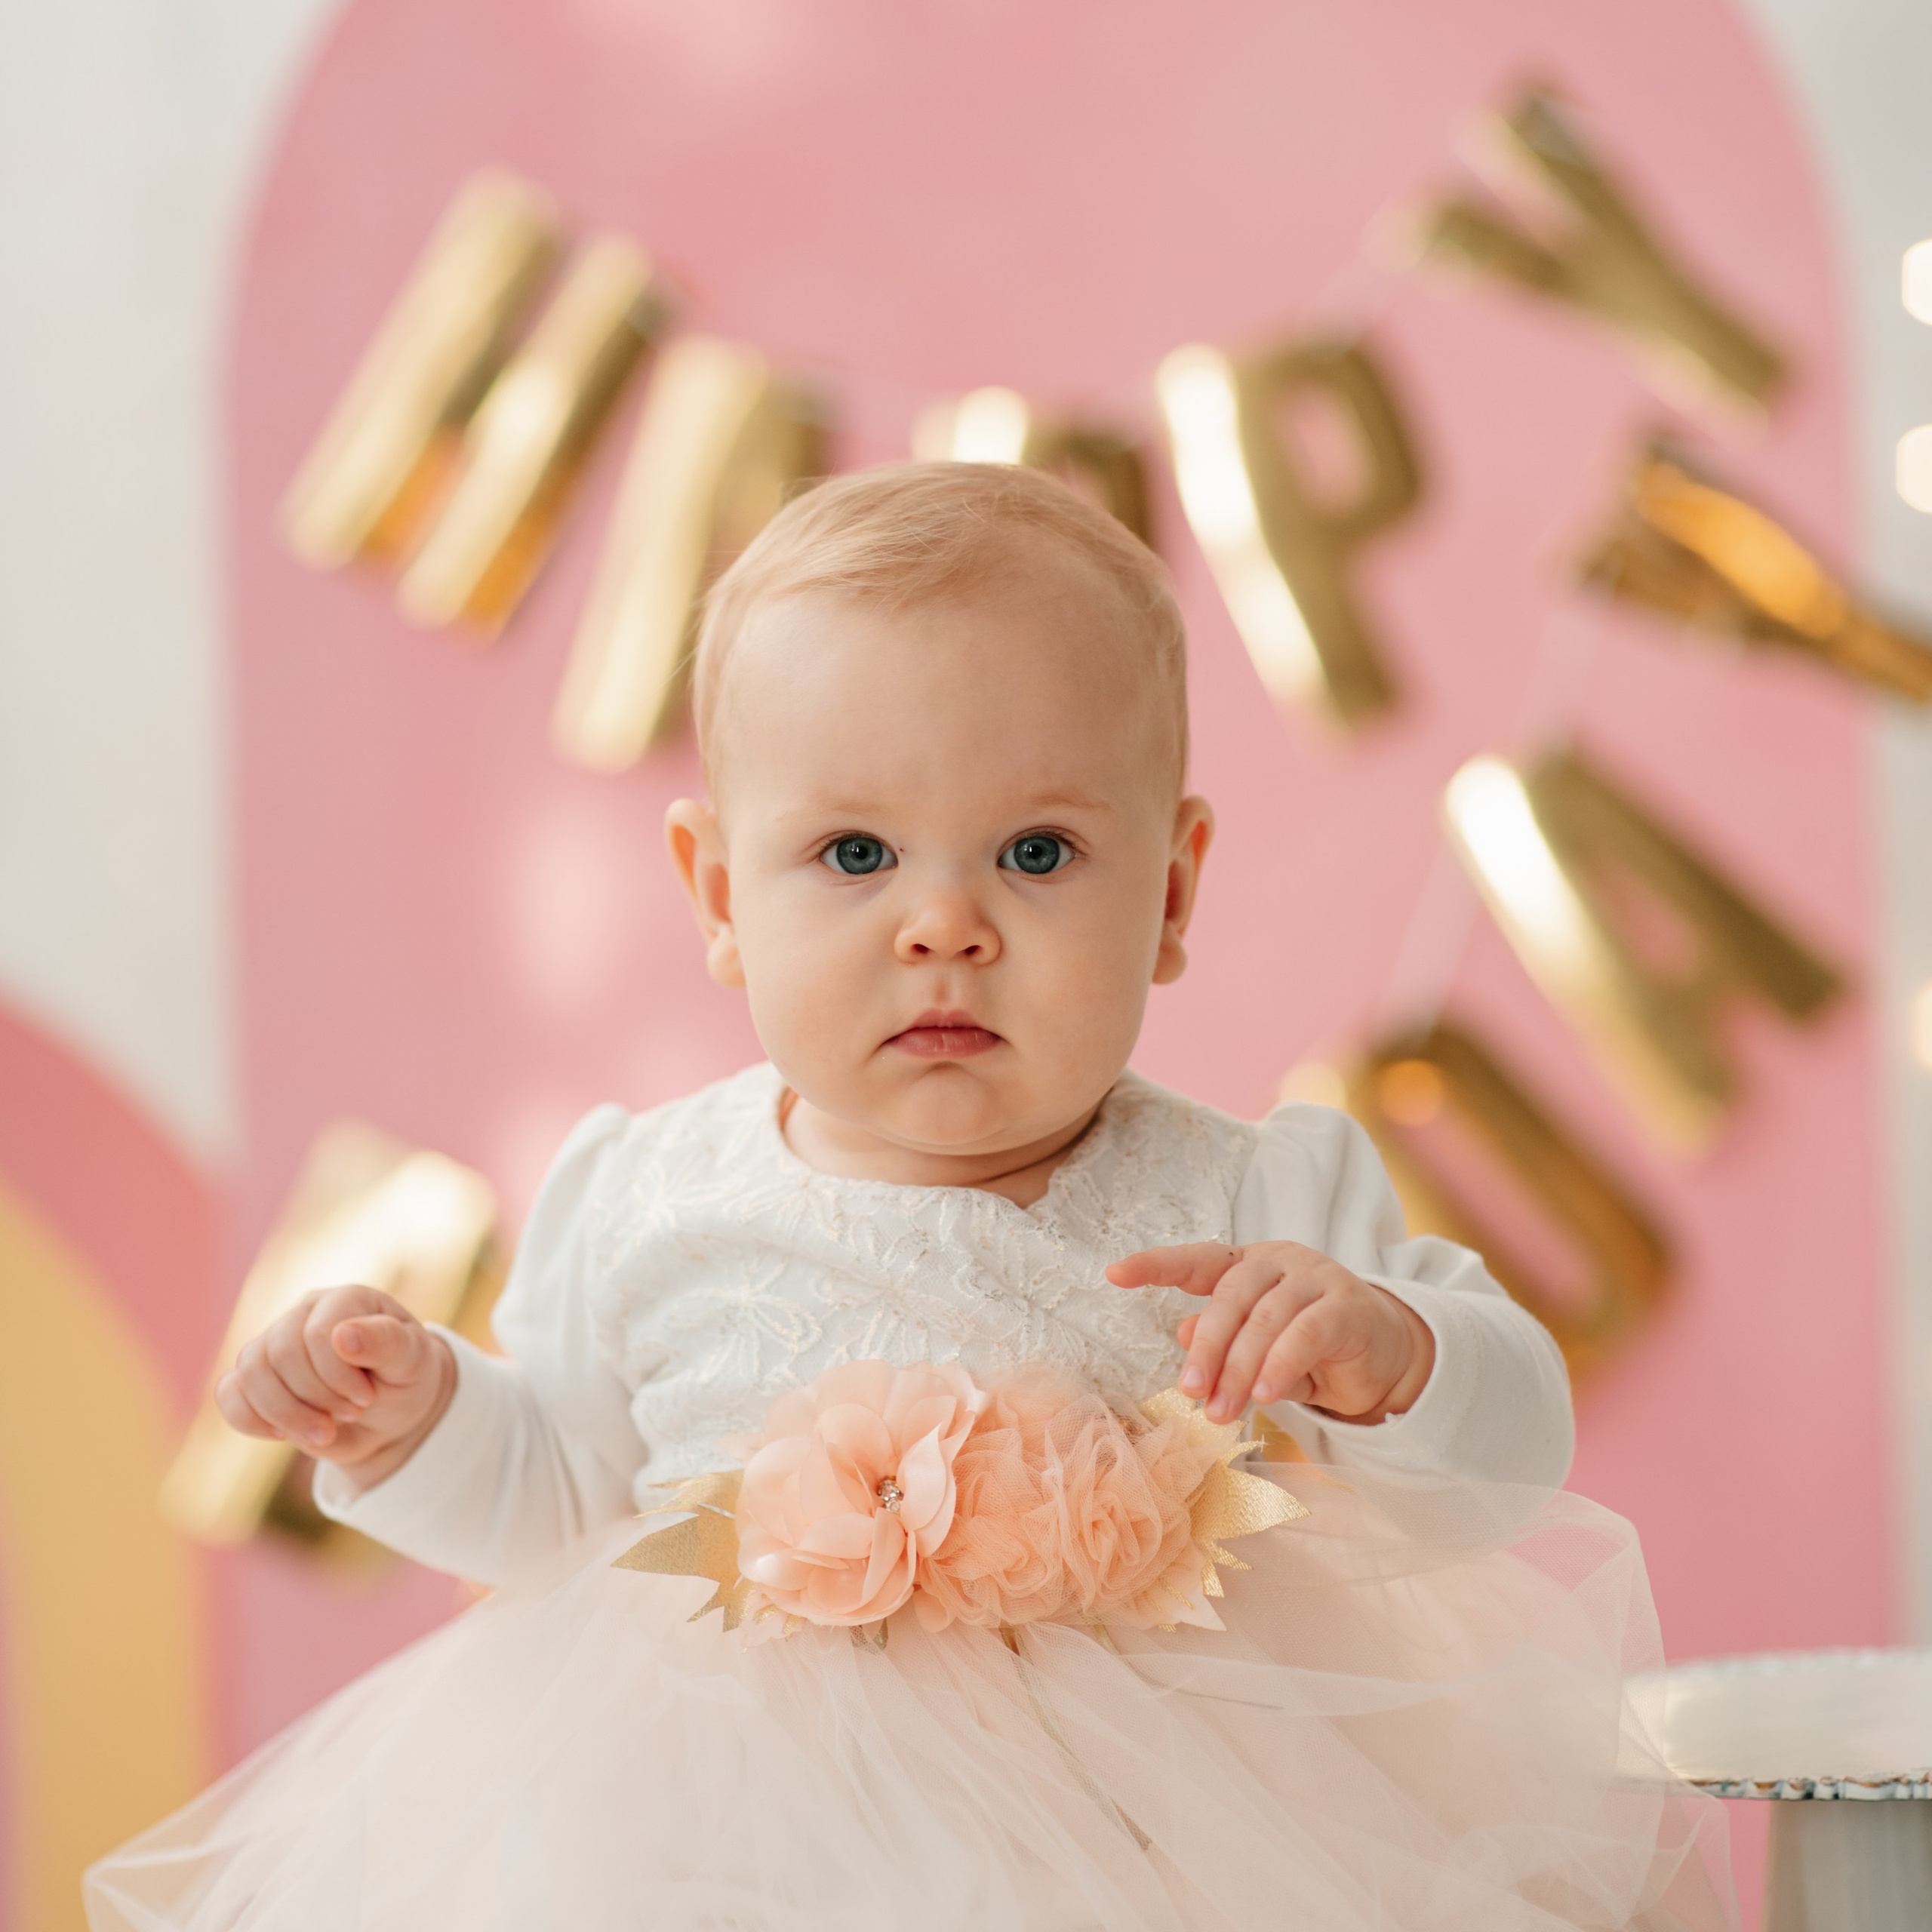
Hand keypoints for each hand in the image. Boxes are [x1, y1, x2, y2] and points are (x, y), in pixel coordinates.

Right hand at [215, 1285, 455, 1492]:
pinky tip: (281, 1435)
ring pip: (249, 1373)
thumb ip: (386, 1342)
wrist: (392, 1415)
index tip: (367, 1398)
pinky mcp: (255, 1378)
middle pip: (280, 1353)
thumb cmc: (406, 1379)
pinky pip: (228, 1393)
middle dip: (315, 1397)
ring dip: (285, 1414)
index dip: (337, 1375)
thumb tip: (342, 1334)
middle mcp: (304, 1313)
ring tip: (324, 1432)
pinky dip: (249, 1419)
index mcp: (345, 1300)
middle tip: (351, 1415)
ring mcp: (274, 1343)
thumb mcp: (412, 1361)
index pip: (316, 1333)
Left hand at [1105, 1242, 1434, 1424]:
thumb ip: (1221, 1342)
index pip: (1198, 1260)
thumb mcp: (1255, 1351)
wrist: (1381, 1359)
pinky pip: (1305, 1333)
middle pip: (1229, 1296)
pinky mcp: (1347, 1305)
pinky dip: (1279, 1366)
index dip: (1157, 1264)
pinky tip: (1263, 1395)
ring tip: (1222, 1412)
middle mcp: (1280, 1261)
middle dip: (1205, 1350)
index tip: (1114, 1273)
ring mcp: (1316, 1277)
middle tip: (1189, 1394)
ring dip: (1238, 1370)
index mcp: (1249, 1264)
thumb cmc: (1307, 1351)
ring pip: (1265, 1319)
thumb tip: (1182, 1331)